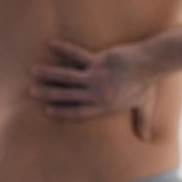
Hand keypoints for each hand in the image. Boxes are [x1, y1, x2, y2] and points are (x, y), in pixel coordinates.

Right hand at [29, 39, 158, 139]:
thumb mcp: (145, 105)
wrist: (149, 65)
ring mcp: (95, 76)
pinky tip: (51, 42)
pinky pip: (77, 54)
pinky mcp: (97, 60)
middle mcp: (96, 92)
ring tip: (34, 71)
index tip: (48, 109)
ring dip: (50, 73)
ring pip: (67, 76)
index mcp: (104, 104)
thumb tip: (146, 138)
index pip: (79, 110)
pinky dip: (64, 48)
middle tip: (32, 91)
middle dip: (49, 93)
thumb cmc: (147, 84)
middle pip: (68, 94)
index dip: (63, 110)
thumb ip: (143, 121)